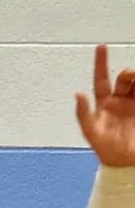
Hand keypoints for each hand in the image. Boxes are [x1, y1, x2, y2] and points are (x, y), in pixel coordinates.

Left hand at [76, 44, 134, 166]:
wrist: (125, 162)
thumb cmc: (106, 149)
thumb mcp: (90, 132)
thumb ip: (83, 113)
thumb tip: (78, 94)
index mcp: (104, 103)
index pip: (101, 78)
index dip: (101, 62)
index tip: (101, 46)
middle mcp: (120, 99)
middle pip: (125, 77)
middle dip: (129, 74)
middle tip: (131, 79)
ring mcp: (134, 102)